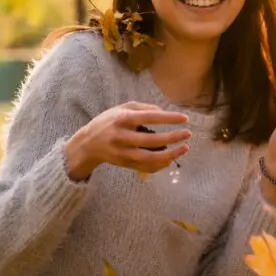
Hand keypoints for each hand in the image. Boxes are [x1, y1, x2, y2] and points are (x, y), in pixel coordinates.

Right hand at [64, 101, 191, 180]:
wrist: (87, 144)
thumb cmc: (108, 122)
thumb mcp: (122, 108)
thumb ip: (143, 108)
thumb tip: (164, 112)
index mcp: (122, 119)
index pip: (150, 117)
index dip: (168, 118)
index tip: (185, 118)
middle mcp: (122, 136)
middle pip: (152, 140)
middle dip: (173, 137)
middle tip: (188, 133)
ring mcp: (123, 152)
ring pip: (150, 157)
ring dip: (170, 154)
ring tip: (184, 148)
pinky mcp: (124, 164)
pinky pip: (146, 167)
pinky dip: (161, 164)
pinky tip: (172, 158)